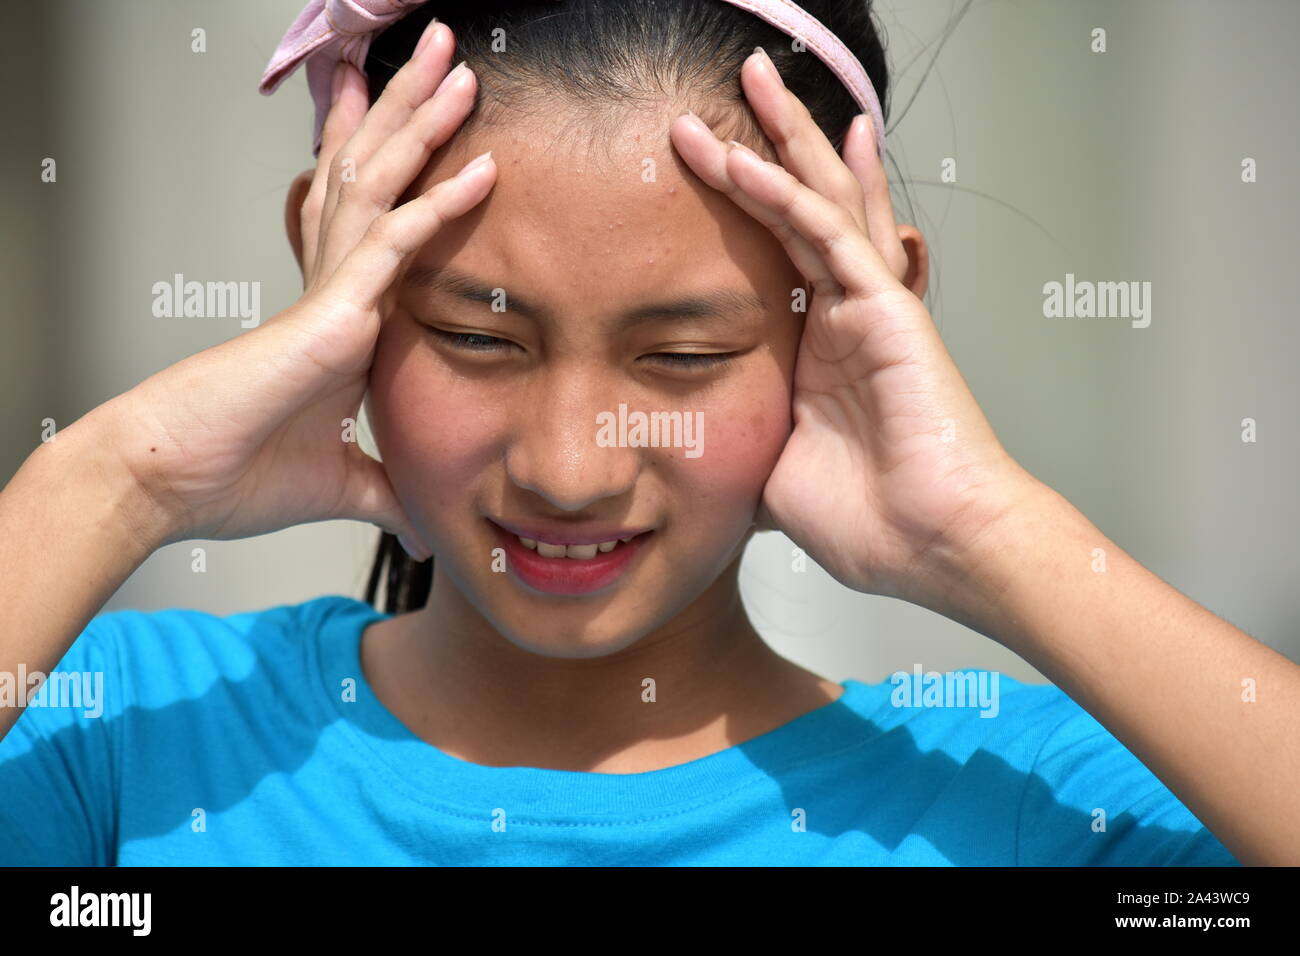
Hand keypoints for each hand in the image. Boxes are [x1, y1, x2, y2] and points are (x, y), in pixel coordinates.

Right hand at [100, 21, 493, 557]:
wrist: (170, 484)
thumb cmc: (230, 474)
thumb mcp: (338, 484)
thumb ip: (384, 490)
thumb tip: (420, 519)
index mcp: (336, 318)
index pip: (374, 219)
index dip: (394, 161)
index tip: (422, 121)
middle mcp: (334, 290)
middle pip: (377, 176)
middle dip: (412, 110)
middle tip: (445, 54)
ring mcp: (329, 295)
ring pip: (381, 185)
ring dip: (423, 122)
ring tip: (458, 64)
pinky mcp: (327, 316)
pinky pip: (390, 246)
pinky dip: (436, 207)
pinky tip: (479, 169)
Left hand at [669, 48, 1036, 602]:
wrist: (932, 545)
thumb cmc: (873, 522)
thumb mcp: (776, 474)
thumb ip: (744, 445)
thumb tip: (694, 459)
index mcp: (819, 350)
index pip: (779, 253)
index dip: (748, 203)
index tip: (707, 164)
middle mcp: (845, 315)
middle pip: (806, 206)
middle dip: (771, 141)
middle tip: (738, 86)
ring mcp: (868, 308)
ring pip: (821, 201)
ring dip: (782, 139)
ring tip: (752, 79)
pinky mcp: (886, 312)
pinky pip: (827, 239)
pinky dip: (789, 196)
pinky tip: (750, 159)